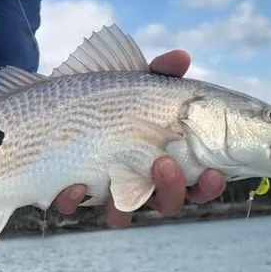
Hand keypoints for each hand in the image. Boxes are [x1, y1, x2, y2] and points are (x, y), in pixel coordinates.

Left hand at [53, 48, 226, 226]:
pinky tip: (74, 183)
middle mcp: (138, 182)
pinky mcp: (68, 191)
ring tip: (121, 176)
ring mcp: (103, 190)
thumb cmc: (110, 97)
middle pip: (166, 203)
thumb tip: (181, 57)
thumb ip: (160, 73)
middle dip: (171, 189)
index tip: (214, 173)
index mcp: (164, 160)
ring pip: (121, 214)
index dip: (209, 186)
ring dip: (125, 202)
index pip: (197, 185)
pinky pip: (72, 206)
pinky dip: (74, 198)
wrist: (56, 102)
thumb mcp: (136, 82)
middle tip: (165, 163)